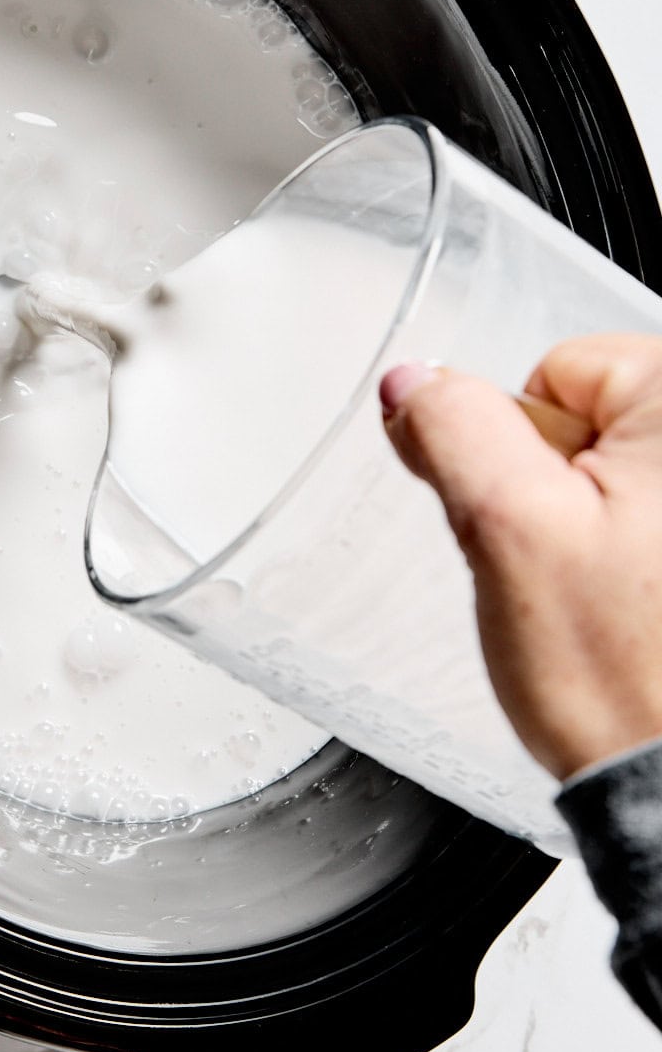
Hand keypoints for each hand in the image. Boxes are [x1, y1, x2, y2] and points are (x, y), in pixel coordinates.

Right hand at [379, 335, 661, 780]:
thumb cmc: (630, 678)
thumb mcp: (508, 531)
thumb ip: (455, 430)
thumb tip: (413, 381)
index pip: (560, 373)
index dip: (530, 456)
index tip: (557, 530)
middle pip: (600, 421)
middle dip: (571, 494)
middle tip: (588, 578)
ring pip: (629, 479)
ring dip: (610, 534)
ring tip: (626, 609)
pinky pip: (654, 525)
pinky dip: (647, 564)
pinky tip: (652, 619)